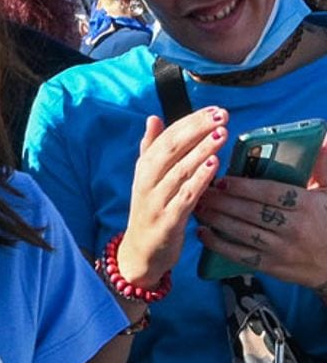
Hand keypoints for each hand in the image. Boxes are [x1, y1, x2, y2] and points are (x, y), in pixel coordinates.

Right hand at [120, 108, 228, 285]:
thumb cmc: (150, 211)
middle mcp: (146, 181)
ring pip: (178, 170)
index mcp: (144, 168)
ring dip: (201, 150)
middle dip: (197, 130)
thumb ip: (151, 149)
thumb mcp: (147, 179)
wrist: (140, 253)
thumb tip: (153, 118)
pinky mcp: (166, 221)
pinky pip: (184, 197)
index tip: (213, 109)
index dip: (190, 122)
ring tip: (221, 134)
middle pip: (171, 149)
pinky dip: (198, 180)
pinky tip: (214, 165)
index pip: (166, 138)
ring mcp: (155, 201)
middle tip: (222, 115)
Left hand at [195, 140, 326, 290]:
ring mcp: (282, 250)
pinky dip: (218, 245)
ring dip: (215, 219)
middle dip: (221, 200)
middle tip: (200, 190)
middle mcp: (294, 228)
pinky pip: (241, 256)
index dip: (243, 186)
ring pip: (241, 232)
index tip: (222, 179)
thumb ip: (323, 167)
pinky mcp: (273, 267)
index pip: (270, 193)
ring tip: (198, 206)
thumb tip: (319, 139)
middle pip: (250, 211)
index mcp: (308, 205)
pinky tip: (203, 233)